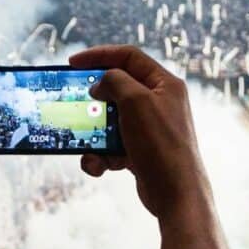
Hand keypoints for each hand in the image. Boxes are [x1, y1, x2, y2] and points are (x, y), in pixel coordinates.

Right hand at [69, 45, 209, 219]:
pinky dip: (101, 156)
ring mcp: (149, 128)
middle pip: (117, 90)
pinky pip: (112, 146)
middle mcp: (159, 102)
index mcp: (164, 84)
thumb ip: (114, 82)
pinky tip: (100, 166)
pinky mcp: (140, 151)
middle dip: (94, 101)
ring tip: (89, 149)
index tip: (73, 63)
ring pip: (109, 122)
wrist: (175, 193)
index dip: (99, 55)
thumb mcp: (135, 101)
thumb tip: (100, 83)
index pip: (129, 57)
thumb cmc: (160, 144)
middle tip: (75, 104)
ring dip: (93, 135)